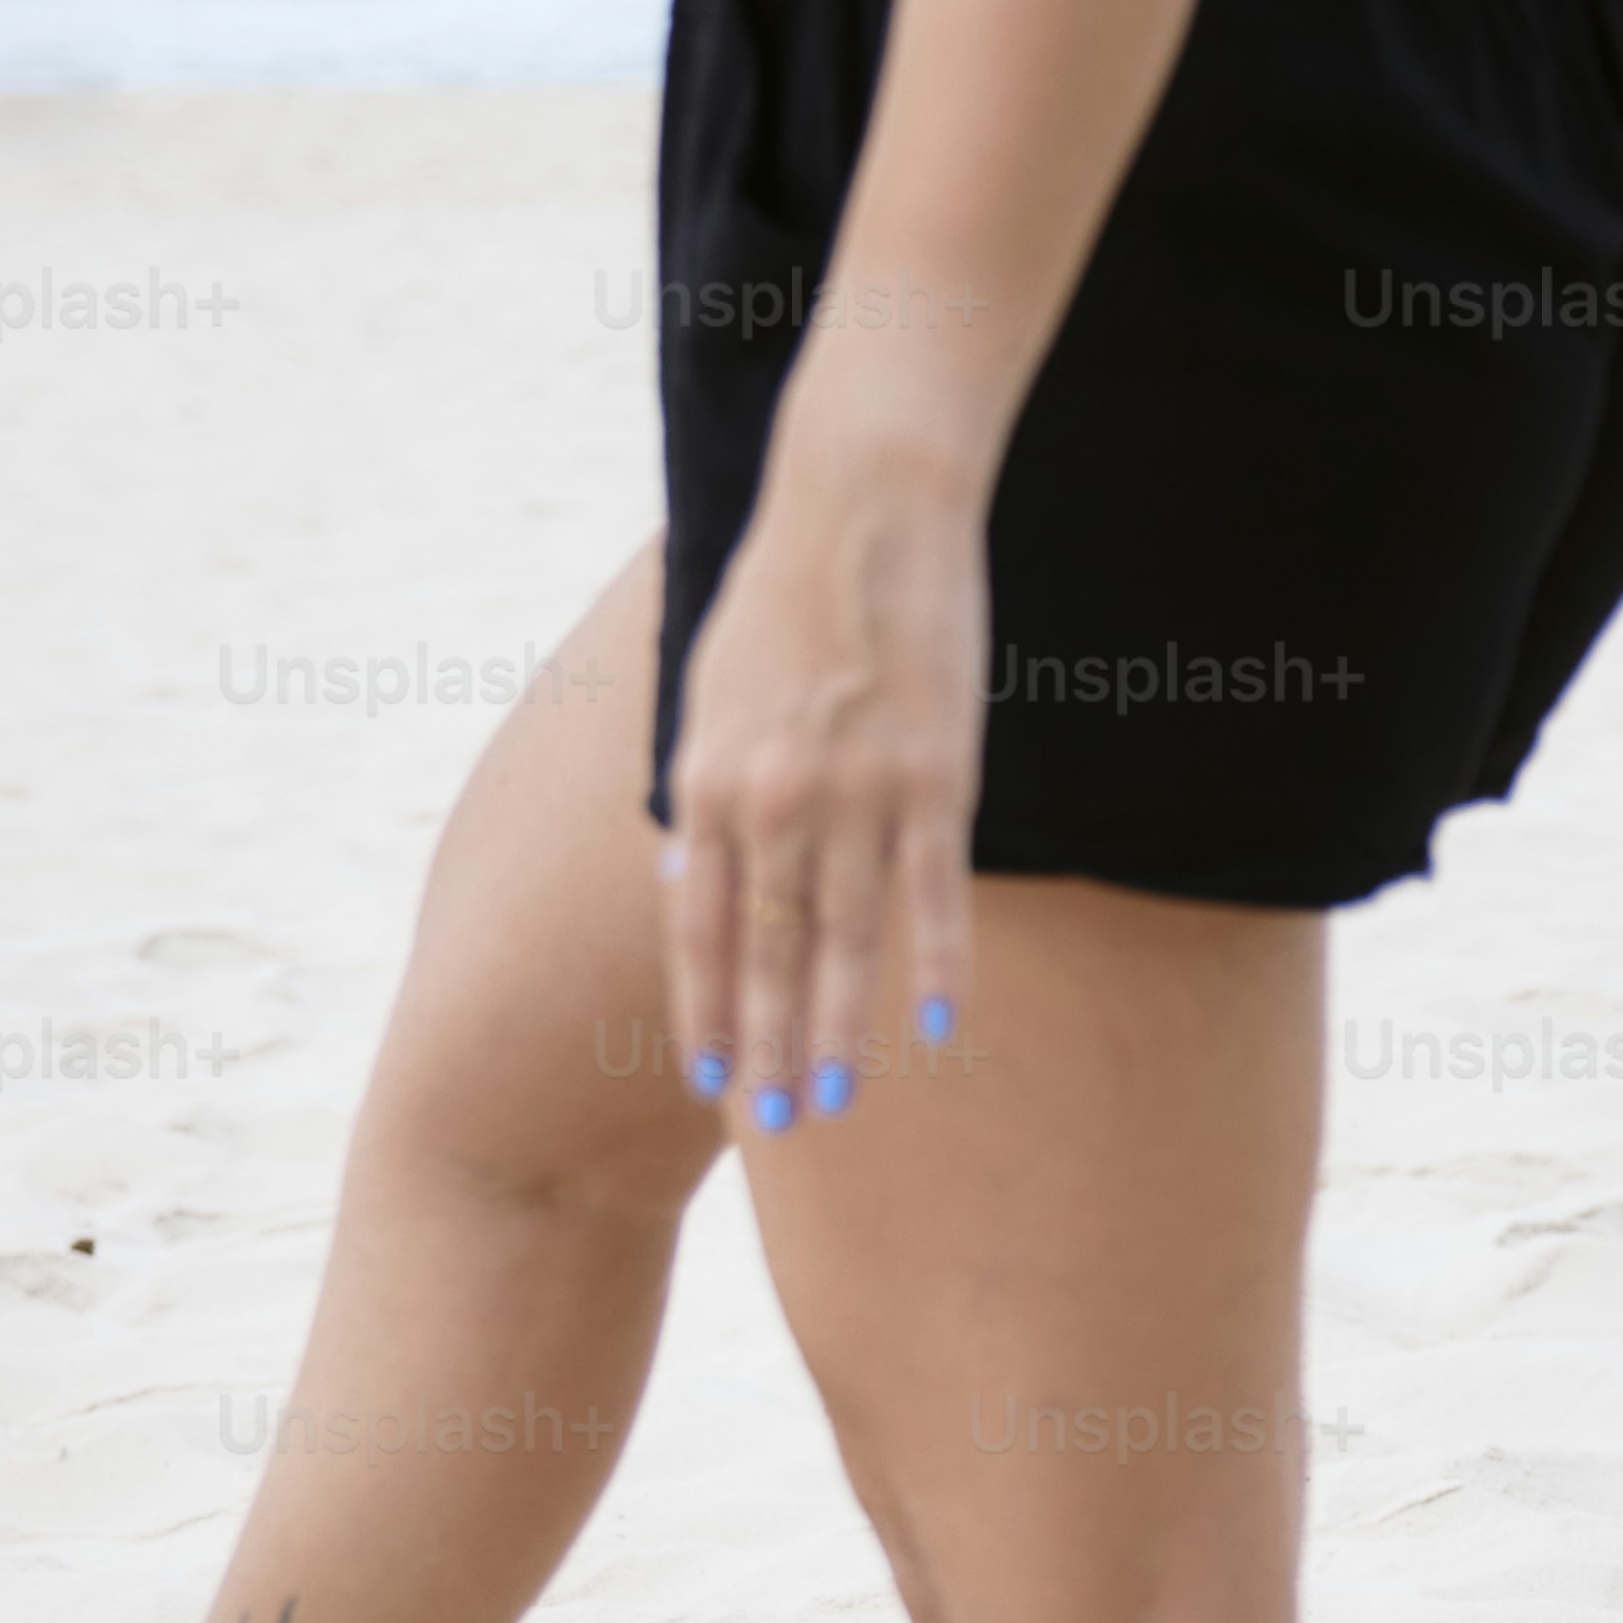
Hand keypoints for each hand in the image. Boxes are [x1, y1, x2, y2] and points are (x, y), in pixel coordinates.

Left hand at [660, 464, 984, 1137]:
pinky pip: (933, 892)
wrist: (861, 502)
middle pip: (771, 950)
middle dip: (769, 1044)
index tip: (709, 1076)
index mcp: (710, 778)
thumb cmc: (784, 590)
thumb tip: (686, 875)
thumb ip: (700, 787)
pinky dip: (936, 964)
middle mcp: (773, 798)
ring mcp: (855, 792)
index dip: (707, 1007)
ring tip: (833, 1101)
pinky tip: (937, 1027)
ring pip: (845, 939)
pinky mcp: (934, 777)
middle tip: (775, 1121)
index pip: (702, 925)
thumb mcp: (708, 688)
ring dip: (838, 1029)